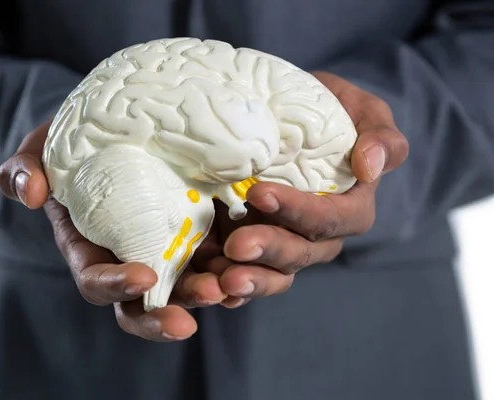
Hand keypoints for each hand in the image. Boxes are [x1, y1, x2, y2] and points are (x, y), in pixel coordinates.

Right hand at [0, 120, 227, 341]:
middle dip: (165, 313)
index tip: (141, 276)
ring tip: (231, 286)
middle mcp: (128, 258)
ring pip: (186, 286)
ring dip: (209, 292)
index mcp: (88, 247)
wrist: (113, 136)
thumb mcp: (42, 149)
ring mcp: (165, 249)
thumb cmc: (73, 146)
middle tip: (196, 308)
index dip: (114, 285)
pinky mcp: (197, 233)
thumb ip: (25, 169)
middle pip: (143, 304)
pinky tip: (252, 264)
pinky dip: (233, 268)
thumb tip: (31, 193)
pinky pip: (217, 261)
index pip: (95, 280)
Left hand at [197, 71, 408, 305]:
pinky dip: (230, 289)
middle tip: (237, 245)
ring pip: (273, 274)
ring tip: (224, 281)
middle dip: (269, 250)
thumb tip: (371, 166)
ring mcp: (282, 244)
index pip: (332, 219)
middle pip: (299, 253)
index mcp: (349, 207)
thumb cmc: (323, 110)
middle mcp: (316, 235)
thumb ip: (378, 134)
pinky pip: (245, 276)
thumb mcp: (357, 110)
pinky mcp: (252, 250)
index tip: (259, 194)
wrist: (278, 117)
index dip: (300, 211)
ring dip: (251, 280)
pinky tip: (213, 292)